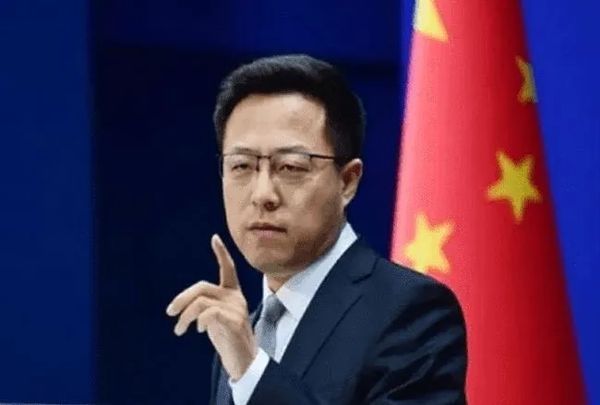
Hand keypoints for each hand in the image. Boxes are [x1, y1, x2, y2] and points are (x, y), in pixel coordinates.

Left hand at [166, 234, 257, 379]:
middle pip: (202, 287)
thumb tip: (183, 305)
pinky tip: (200, 331)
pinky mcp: (234, 321)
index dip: (221, 253)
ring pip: (201, 301)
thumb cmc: (229, 341)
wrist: (245, 362)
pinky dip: (199, 321)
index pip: (228, 269)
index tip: (214, 238)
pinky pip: (209, 313)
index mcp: (233, 294)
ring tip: (179, 330)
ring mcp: (236, 309)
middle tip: (170, 312)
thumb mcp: (215, 320)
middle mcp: (236, 298)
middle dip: (182, 298)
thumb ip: (206, 306)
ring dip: (185, 316)